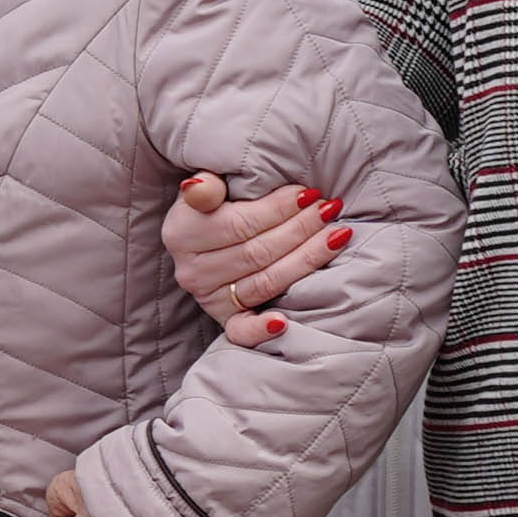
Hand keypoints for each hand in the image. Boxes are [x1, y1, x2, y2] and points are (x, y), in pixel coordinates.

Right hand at [165, 170, 342, 341]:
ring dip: (305, 261)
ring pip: (264, 282)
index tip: (309, 193)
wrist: (205, 234)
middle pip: (257, 253)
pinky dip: (260, 330)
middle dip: (300, 229)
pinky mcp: (224, 318)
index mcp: (182, 233)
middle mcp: (192, 270)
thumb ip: (206, 186)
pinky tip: (283, 322)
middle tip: (330, 210)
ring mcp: (208, 298)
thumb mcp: (207, 186)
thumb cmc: (216, 203)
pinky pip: (240, 330)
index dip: (278, 209)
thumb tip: (198, 187)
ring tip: (335, 237)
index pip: (240, 224)